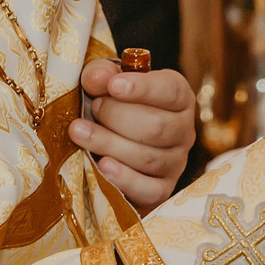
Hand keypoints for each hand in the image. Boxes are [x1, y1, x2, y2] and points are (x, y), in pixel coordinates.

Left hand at [74, 59, 195, 211]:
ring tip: (80, 132)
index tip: (113, 85)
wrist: (113, 144)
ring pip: (149, 157)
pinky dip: (124, 178)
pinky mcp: (163, 190)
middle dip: (117, 116)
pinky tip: (101, 165)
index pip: (170, 91)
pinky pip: (149, 189)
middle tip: (93, 108)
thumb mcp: (108, 82)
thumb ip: (101, 74)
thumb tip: (96, 78)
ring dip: (109, 144)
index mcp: (179, 98)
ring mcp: (176, 163)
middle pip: (157, 127)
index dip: (142, 88)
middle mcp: (184, 131)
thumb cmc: (114, 105)